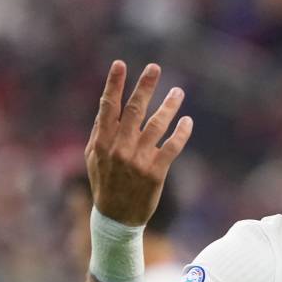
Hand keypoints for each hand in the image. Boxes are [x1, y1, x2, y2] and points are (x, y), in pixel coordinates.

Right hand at [85, 62, 192, 225]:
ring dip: (169, 106)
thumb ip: (100, 132)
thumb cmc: (105, 183)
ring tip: (178, 91)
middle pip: (135, 110)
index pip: (108, 107)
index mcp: (103, 141)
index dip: (114, 84)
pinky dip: (181, 133)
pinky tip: (187, 121)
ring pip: (157, 125)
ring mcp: (138, 159)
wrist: (117, 218)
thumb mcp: (94, 158)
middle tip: (154, 67)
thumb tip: (106, 106)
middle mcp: (120, 147)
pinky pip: (172, 147)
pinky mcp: (156, 172)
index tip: (120, 64)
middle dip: (145, 86)